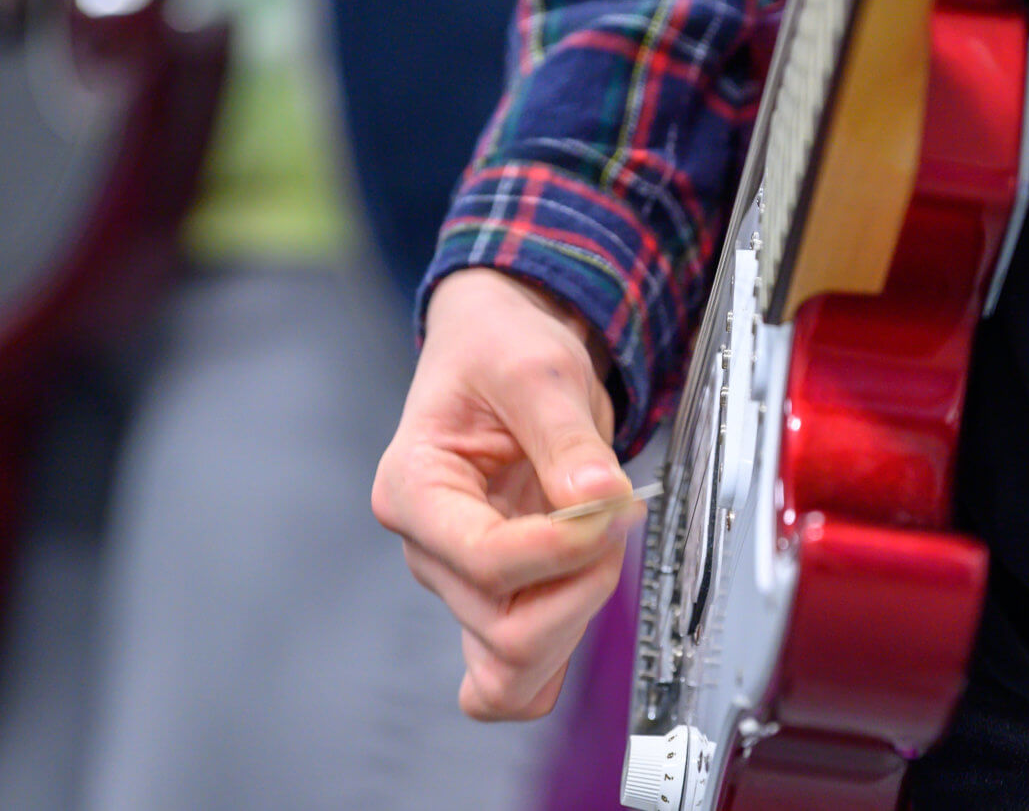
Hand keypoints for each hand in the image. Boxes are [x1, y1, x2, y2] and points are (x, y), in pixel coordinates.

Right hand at [372, 268, 639, 720]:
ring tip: (601, 547)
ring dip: (576, 620)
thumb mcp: (538, 370)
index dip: (560, 549)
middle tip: (615, 517)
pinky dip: (557, 659)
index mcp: (413, 490)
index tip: (611, 509)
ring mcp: (460, 583)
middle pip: (503, 629)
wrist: (500, 349)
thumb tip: (599, 500)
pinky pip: (515, 678)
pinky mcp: (497, 599)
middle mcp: (428, 549)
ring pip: (512, 667)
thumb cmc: (499, 351)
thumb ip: (566, 437)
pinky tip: (582, 603)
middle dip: (580, 583)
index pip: (483, 560)